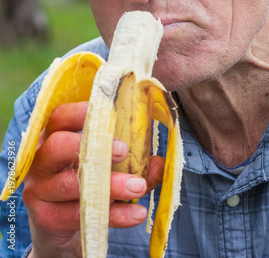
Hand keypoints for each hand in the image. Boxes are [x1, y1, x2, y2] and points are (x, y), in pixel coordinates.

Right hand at [22, 101, 164, 257]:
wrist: (61, 227)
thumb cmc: (87, 184)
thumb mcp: (109, 167)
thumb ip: (133, 162)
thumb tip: (159, 163)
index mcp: (53, 137)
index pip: (60, 116)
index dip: (81, 112)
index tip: (110, 113)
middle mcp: (41, 160)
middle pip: (57, 145)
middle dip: (92, 146)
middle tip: (124, 150)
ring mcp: (39, 189)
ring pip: (70, 184)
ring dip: (110, 185)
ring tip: (139, 187)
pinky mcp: (46, 218)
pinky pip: (79, 215)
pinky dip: (113, 215)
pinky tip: (136, 214)